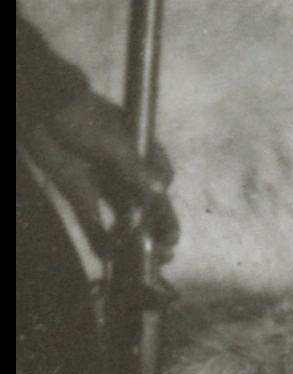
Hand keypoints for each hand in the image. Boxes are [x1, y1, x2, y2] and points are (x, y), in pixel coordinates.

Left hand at [19, 87, 179, 255]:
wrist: (44, 113)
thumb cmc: (86, 119)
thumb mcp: (117, 143)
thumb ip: (137, 170)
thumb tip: (160, 192)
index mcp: (144, 154)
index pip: (162, 185)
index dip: (166, 207)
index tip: (167, 225)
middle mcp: (128, 172)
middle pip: (147, 205)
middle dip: (157, 230)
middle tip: (165, 254)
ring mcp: (103, 184)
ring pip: (124, 217)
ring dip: (133, 239)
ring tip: (144, 261)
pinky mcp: (80, 193)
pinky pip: (93, 221)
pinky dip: (100, 238)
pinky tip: (108, 255)